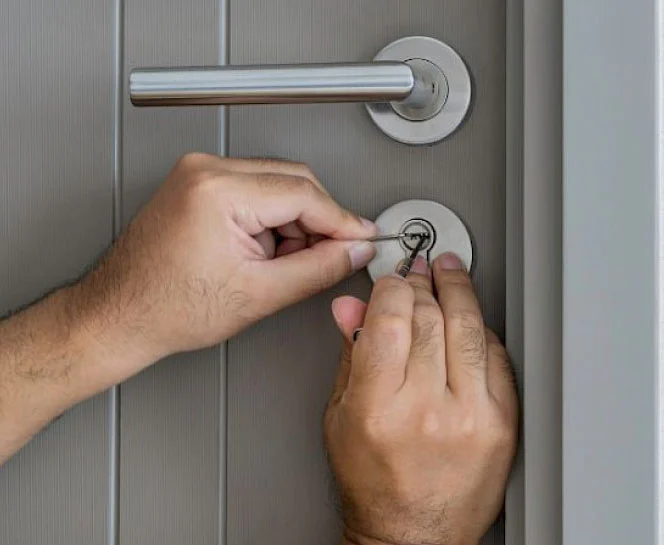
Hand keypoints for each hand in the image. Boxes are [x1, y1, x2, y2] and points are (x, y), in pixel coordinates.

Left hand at [72, 153, 376, 373]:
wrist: (119, 314)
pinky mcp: (196, 183)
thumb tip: (352, 251)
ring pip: (275, 185)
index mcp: (218, 191)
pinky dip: (267, 220)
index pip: (304, 193)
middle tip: (332, 257)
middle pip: (292, 181)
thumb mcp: (257, 295)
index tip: (362, 238)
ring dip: (291, 222)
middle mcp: (205, 170)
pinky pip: (251, 190)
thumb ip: (317, 268)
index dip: (342, 221)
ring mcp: (197, 173)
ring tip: (277, 266)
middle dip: (317, 222)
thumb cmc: (165, 309)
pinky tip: (260, 254)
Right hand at [324, 254, 517, 544]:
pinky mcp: (501, 423)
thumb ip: (350, 356)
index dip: (391, 287)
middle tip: (417, 272)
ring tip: (450, 273)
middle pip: (430, 318)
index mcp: (378, 407)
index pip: (389, 320)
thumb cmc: (373, 483)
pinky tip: (469, 317)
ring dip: (458, 291)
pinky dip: (481, 330)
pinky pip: (495, 358)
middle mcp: (427, 410)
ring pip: (468, 328)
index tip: (390, 278)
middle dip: (422, 284)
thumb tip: (350, 308)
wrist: (414, 534)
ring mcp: (471, 416)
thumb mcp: (340, 416)